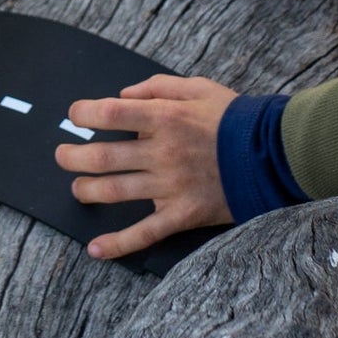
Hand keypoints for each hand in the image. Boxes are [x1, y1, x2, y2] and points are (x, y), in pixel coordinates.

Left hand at [54, 74, 236, 258]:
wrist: (275, 155)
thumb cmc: (235, 117)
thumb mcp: (198, 87)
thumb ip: (157, 87)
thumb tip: (123, 94)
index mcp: (164, 118)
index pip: (109, 114)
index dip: (83, 113)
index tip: (75, 115)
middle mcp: (162, 152)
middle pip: (102, 156)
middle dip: (72, 157)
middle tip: (61, 156)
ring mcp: (171, 186)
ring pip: (115, 191)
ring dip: (87, 191)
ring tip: (78, 189)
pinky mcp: (183, 214)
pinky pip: (145, 232)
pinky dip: (118, 244)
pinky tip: (95, 249)